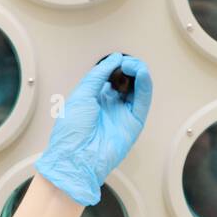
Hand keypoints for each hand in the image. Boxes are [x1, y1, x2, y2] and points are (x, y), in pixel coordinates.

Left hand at [34, 54, 152, 206]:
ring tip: (133, 66)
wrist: (76, 157)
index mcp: (93, 99)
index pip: (110, 77)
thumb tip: (113, 60)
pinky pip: (143, 101)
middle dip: (129, 68)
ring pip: (137, 89)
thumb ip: (98, 75)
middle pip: (127, 82)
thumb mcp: (82, 95)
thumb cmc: (71, 132)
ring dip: (138, 74)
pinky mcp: (134, 123)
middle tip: (126, 62)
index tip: (116, 59)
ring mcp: (122, 114)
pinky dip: (144, 86)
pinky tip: (142, 74)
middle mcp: (109, 106)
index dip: (115, 66)